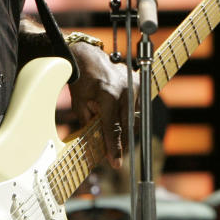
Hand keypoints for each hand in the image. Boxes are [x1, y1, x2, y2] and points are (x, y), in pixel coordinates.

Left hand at [67, 43, 134, 167]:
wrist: (88, 56)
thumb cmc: (81, 80)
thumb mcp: (80, 104)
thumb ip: (90, 123)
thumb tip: (98, 144)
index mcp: (108, 94)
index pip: (113, 127)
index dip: (113, 147)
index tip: (115, 163)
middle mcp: (125, 89)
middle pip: (127, 125)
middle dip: (121, 143)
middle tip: (114, 156)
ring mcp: (134, 84)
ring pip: (134, 117)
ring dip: (125, 129)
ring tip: (115, 139)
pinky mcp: (139, 82)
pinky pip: (137, 107)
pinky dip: (129, 116)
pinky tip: (121, 122)